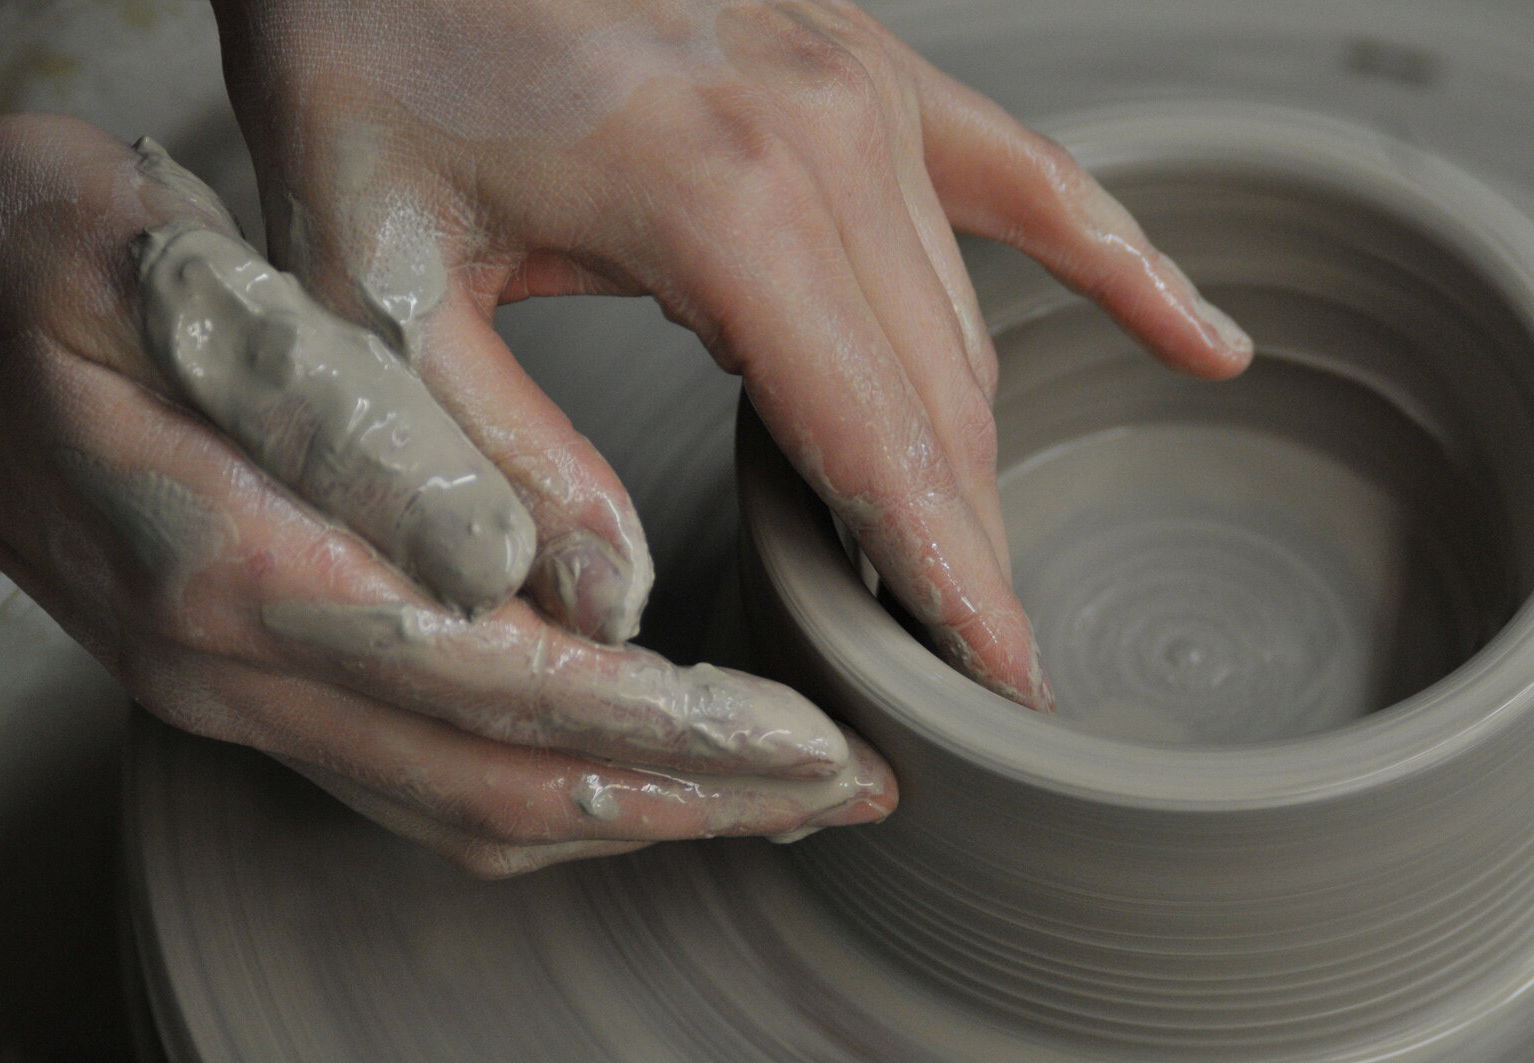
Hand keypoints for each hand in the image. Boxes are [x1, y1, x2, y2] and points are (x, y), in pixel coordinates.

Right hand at [0, 114, 892, 878]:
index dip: (663, 726)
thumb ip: (320, 416)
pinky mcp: (246, 686)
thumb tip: (485, 557)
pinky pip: (418, 782)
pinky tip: (631, 775)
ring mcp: (238, 694)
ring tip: (771, 798)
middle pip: (501, 785)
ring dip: (636, 815)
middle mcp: (238, 666)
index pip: (494, 685)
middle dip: (690, 799)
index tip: (798, 737)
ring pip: (465, 808)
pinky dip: (550, 794)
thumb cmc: (34, 264)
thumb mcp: (159, 278)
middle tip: (839, 790)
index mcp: (231, 565)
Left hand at [211, 0, 1251, 711]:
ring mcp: (864, 87)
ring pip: (973, 318)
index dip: (951, 582)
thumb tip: (604, 594)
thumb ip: (497, 449)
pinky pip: (1030, 175)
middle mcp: (826, 135)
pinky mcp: (866, 64)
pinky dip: (1116, 265)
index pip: (881, 443)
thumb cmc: (366, 47)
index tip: (1002, 686)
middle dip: (962, 547)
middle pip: (943, 399)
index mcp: (717, 198)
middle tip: (972, 672)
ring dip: (981, 455)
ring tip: (981, 574)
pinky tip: (1196, 340)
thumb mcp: (379, 277)